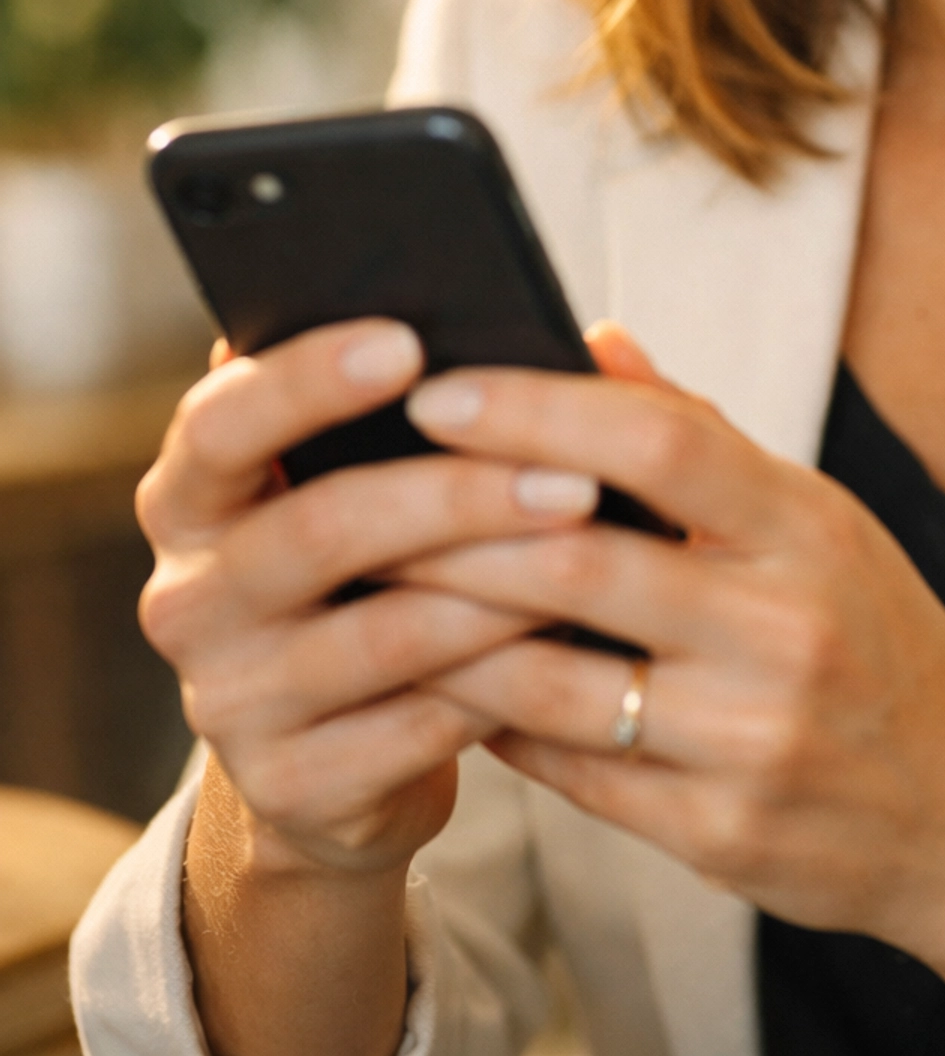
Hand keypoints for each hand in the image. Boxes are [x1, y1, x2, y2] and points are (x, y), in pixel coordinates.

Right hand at [137, 319, 603, 876]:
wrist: (338, 761)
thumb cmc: (363, 579)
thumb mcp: (343, 489)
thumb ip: (386, 412)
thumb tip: (483, 319)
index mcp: (189, 498)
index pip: (221, 423)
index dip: (308, 381)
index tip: (408, 343)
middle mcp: (187, 599)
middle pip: (321, 529)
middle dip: (458, 495)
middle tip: (571, 475)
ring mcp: (230, 703)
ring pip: (387, 634)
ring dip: (505, 589)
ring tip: (595, 552)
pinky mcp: (292, 787)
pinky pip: (421, 725)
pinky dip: (506, 679)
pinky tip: (571, 645)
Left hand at [393, 328, 944, 963]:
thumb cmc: (880, 641)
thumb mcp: (820, 521)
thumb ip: (701, 435)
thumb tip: (593, 340)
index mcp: (810, 526)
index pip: (654, 441)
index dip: (534, 409)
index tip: (438, 390)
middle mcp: (784, 628)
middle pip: (577, 557)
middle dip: (451, 524)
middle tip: (365, 494)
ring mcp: (750, 740)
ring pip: (547, 676)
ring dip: (446, 631)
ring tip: (378, 590)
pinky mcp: (718, 834)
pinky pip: (568, 769)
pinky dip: (495, 720)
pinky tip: (452, 684)